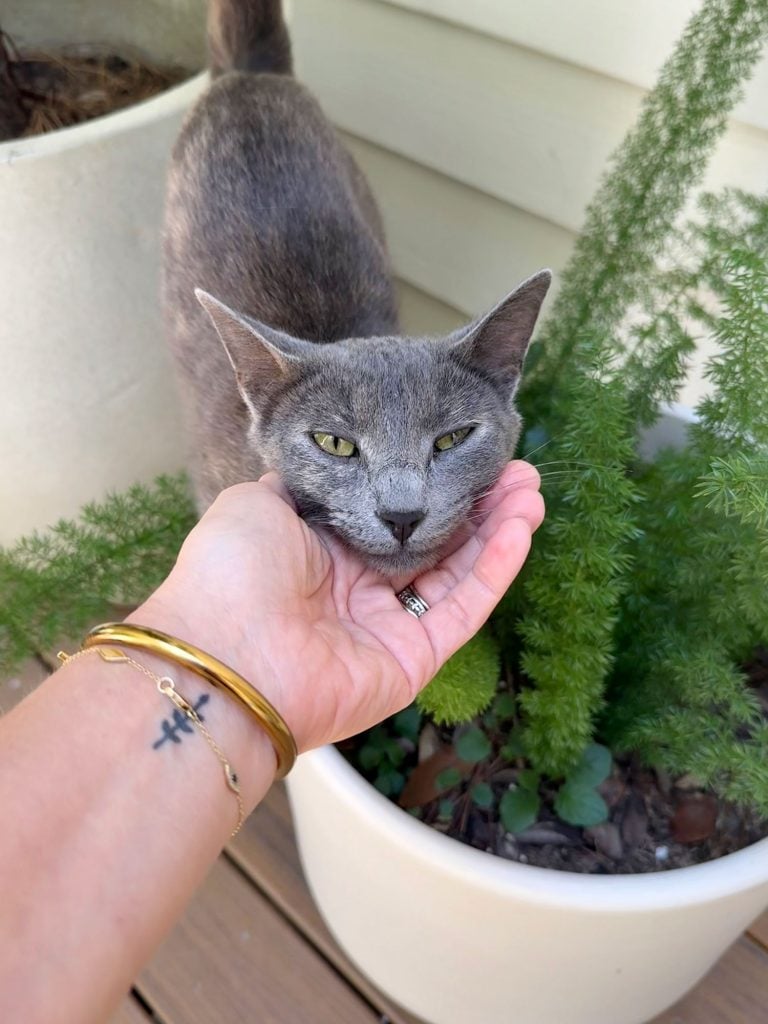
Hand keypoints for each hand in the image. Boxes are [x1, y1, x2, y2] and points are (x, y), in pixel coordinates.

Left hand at [139, 461, 543, 751]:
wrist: (224, 655)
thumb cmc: (231, 572)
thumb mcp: (255, 505)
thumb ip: (300, 485)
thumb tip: (323, 466)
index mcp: (324, 551)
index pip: (394, 513)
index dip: (431, 483)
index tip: (464, 449)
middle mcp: (359, 588)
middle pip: (434, 540)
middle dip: (476, 503)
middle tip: (516, 467)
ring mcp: (387, 627)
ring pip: (457, 572)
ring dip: (497, 531)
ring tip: (531, 489)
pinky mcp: (412, 660)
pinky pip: (463, 609)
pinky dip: (495, 569)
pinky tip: (520, 528)